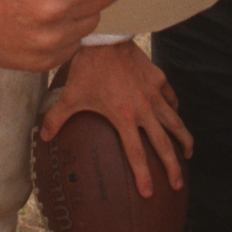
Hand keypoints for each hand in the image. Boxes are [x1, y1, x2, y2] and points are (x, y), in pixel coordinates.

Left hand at [39, 40, 192, 195]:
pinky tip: (175, 115)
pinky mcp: (159, 78)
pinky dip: (175, 110)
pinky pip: (172, 99)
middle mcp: (144, 108)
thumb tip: (43, 137)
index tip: (150, 193)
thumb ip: (56, 118)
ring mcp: (154, 93)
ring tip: (188, 152)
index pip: (137, 154)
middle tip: (177, 183)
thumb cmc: (88, 69)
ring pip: (175, 121)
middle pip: (164, 144)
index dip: (144, 176)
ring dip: (183, 139)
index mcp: (124, 117)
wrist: (106, 38)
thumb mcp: (70, 96)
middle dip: (172, 166)